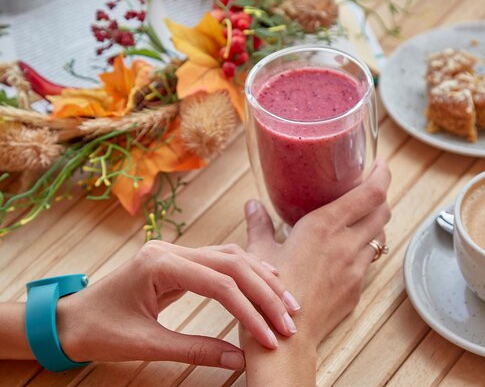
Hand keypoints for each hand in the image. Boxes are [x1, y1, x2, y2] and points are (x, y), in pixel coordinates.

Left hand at [55, 242, 300, 369]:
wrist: (69, 319)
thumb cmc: (99, 331)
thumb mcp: (146, 345)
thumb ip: (195, 350)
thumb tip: (239, 360)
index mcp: (158, 264)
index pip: (219, 283)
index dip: (250, 311)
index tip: (271, 336)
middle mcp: (170, 250)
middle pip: (232, 264)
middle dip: (265, 293)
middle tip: (290, 319)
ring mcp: (175, 252)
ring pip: (231, 258)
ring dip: (261, 280)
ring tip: (287, 303)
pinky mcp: (179, 261)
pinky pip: (221, 262)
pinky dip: (247, 275)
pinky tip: (266, 285)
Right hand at [243, 160, 391, 347]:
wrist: (285, 339)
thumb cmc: (267, 294)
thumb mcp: (258, 252)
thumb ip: (259, 224)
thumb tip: (253, 205)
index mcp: (324, 226)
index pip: (371, 192)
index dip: (382, 175)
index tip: (380, 165)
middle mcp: (347, 243)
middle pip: (382, 210)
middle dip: (380, 195)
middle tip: (369, 188)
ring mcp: (355, 268)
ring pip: (380, 235)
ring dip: (374, 223)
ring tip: (358, 219)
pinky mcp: (356, 288)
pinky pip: (369, 260)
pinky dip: (365, 249)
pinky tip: (347, 251)